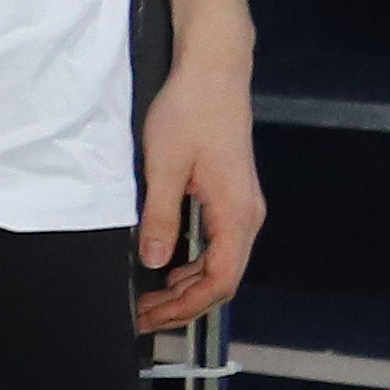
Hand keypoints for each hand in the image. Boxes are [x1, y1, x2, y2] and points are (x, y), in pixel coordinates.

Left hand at [134, 50, 260, 334]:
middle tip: (141, 315)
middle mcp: (247, 215)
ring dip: (187, 286)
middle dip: (183, 304)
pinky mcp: (231, 196)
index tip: (149, 316)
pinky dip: (193, 264)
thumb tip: (154, 261)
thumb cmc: (190, 113)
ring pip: (221, 263)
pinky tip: (166, 267)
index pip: (220, 281)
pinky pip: (218, 244)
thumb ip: (160, 217)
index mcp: (237, 213)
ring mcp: (242, 207)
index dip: (185, 307)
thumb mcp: (164, 167)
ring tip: (148, 298)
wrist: (213, 73)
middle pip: (223, 279)